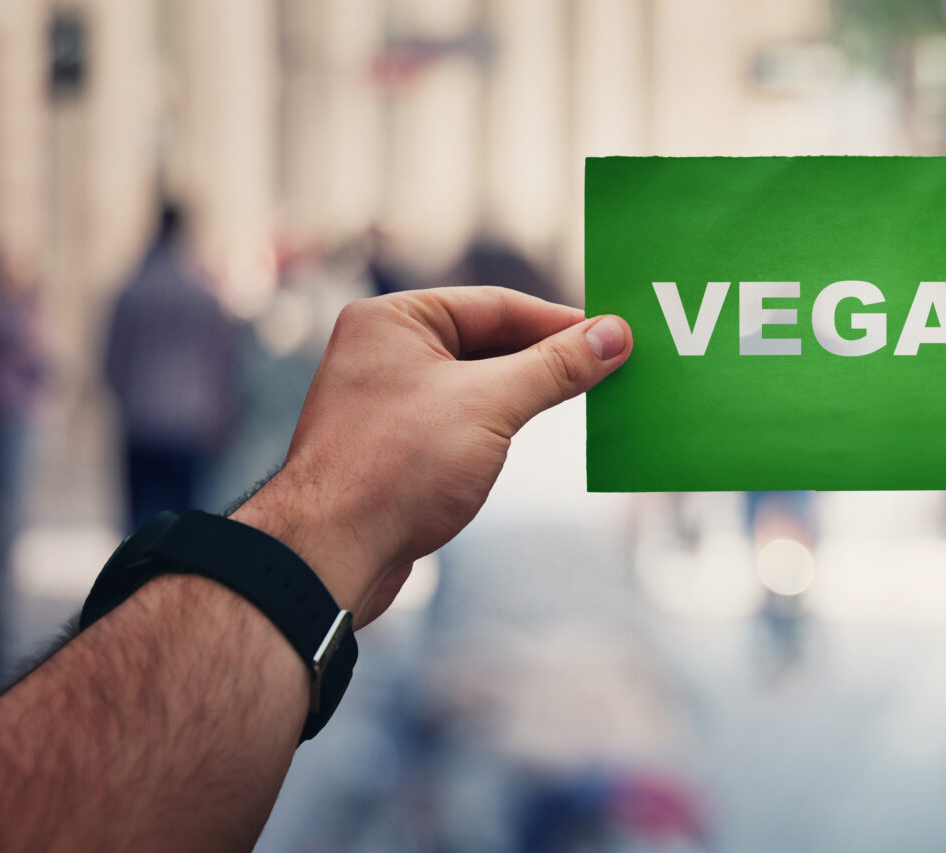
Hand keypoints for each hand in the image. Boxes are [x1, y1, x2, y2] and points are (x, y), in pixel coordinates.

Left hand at [231, 287, 630, 627]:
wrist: (329, 553)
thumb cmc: (396, 467)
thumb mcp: (490, 405)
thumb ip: (556, 366)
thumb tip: (614, 334)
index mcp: (393, 320)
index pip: (497, 306)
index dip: (561, 322)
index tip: (616, 336)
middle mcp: (385, 351)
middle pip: (489, 340)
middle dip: (549, 357)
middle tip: (612, 368)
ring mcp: (388, 399)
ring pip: (480, 382)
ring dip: (530, 391)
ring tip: (587, 398)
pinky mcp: (396, 444)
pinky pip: (464, 417)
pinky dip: (504, 422)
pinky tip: (535, 433)